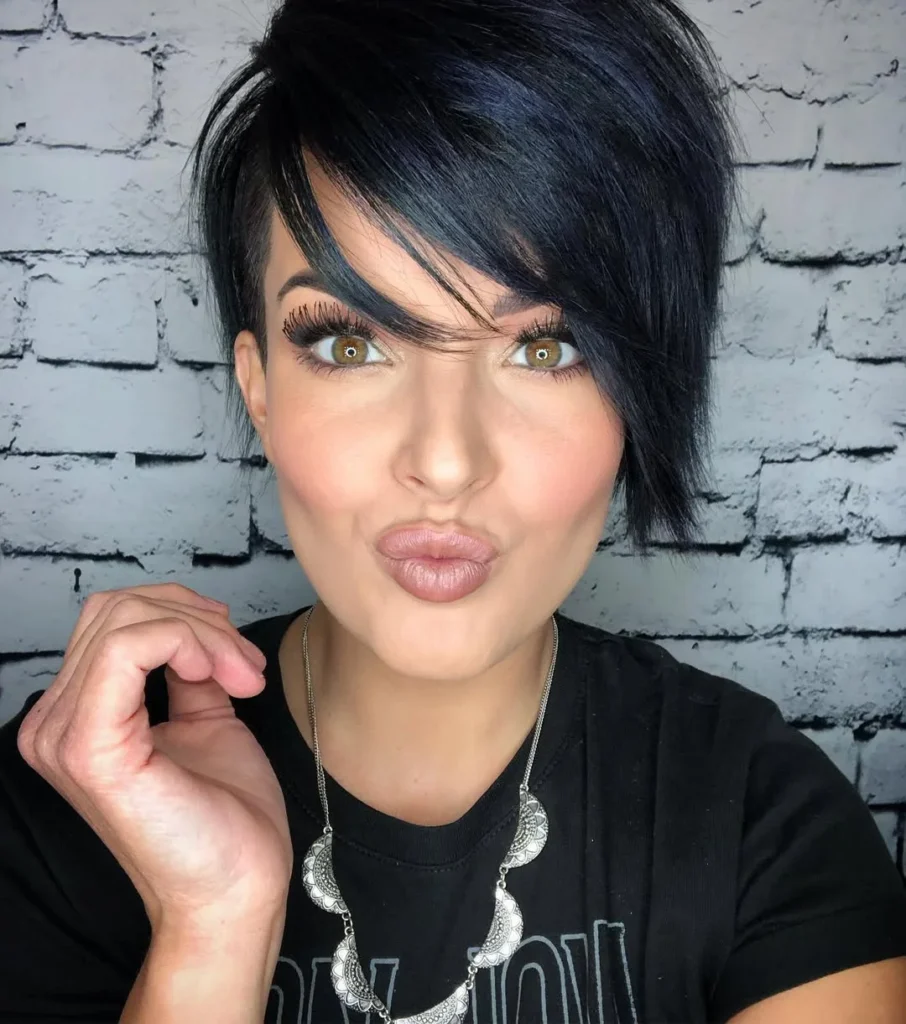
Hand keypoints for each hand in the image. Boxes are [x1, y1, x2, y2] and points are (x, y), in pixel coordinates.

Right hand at [16, 583, 292, 929]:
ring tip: (242, 674)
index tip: (238, 657)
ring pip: (125, 619)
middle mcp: (55, 725)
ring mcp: (64, 736)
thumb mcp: (205, 720)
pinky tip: (221, 675)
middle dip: (196, 619)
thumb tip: (196, 632)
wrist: (235, 888)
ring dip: (202, 632)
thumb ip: (187, 673)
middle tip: (244, 664)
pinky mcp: (90, 748)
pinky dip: (186, 642)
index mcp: (77, 718)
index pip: (112, 619)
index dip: (184, 616)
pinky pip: (126, 648)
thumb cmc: (222, 816)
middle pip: (115, 609)